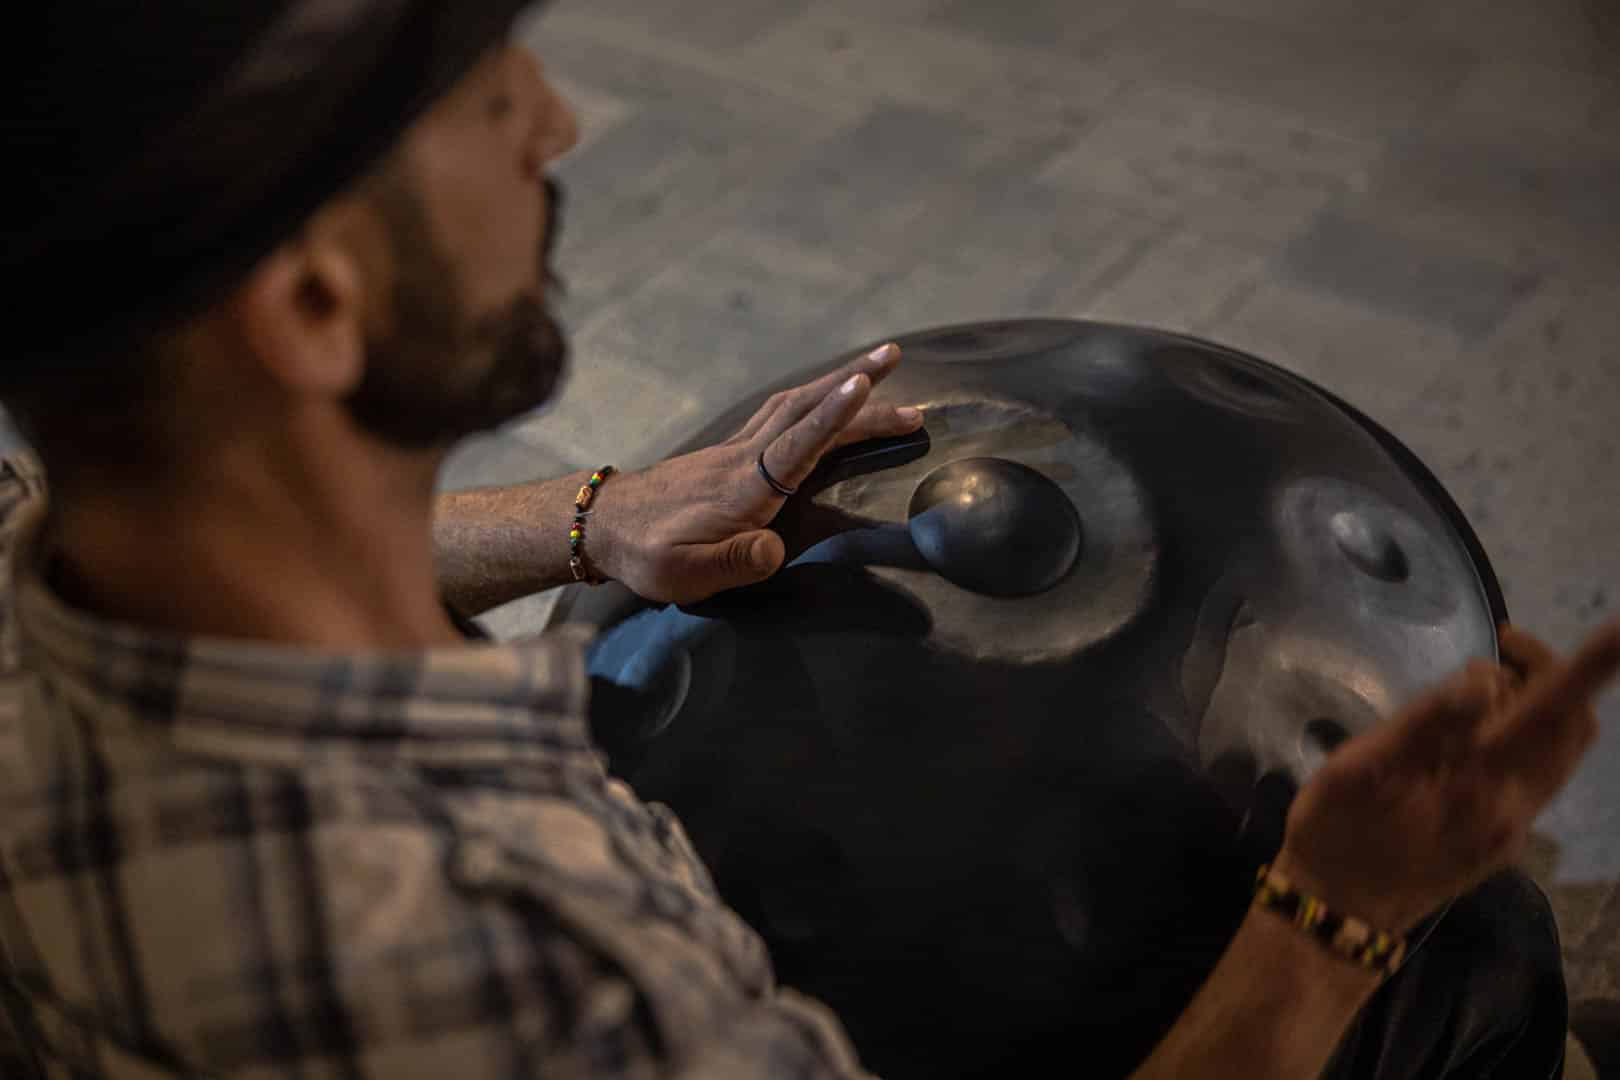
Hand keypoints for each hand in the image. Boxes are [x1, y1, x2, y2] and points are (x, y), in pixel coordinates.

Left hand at [592, 343, 922, 603]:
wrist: (602, 523)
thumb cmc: (646, 554)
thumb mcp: (685, 574)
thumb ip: (732, 562)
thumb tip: (774, 550)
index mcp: (742, 490)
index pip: (794, 447)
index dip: (831, 418)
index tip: (863, 387)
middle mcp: (743, 459)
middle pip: (804, 409)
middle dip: (854, 382)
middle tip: (896, 357)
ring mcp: (736, 449)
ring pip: (794, 403)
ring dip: (838, 381)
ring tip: (879, 366)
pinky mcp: (732, 451)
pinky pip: (781, 412)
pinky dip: (814, 395)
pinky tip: (830, 391)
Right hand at [1275, 619, 1619, 933]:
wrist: (1339, 911)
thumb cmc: (1336, 831)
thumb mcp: (1359, 770)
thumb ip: (1426, 723)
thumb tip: (1484, 680)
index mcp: (1481, 785)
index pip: (1552, 712)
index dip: (1586, 667)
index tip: (1618, 629)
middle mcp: (1516, 807)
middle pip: (1572, 726)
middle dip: (1553, 672)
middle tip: (1500, 644)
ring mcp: (1515, 824)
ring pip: (1562, 750)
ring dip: (1544, 702)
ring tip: (1486, 683)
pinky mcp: (1505, 835)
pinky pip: (1539, 770)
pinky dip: (1527, 731)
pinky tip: (1476, 731)